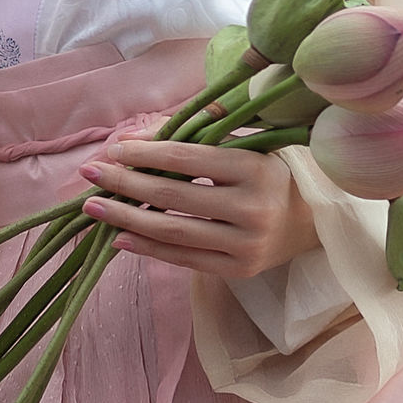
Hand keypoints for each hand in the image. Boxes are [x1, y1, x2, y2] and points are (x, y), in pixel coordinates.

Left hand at [79, 129, 320, 279]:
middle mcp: (251, 208)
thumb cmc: (270, 172)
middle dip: (125, 183)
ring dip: (125, 217)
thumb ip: (202, 132)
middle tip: (89, 173)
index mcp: (254, 168)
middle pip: (172, 195)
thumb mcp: (248, 143)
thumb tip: (139, 133)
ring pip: (172, 231)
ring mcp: (245, 244)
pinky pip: (183, 259)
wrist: (313, 221)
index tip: (114, 149)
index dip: (146, 153)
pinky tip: (118, 236)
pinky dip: (147, 248)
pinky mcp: (237, 270)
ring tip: (93, 206)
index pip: (188, 158)